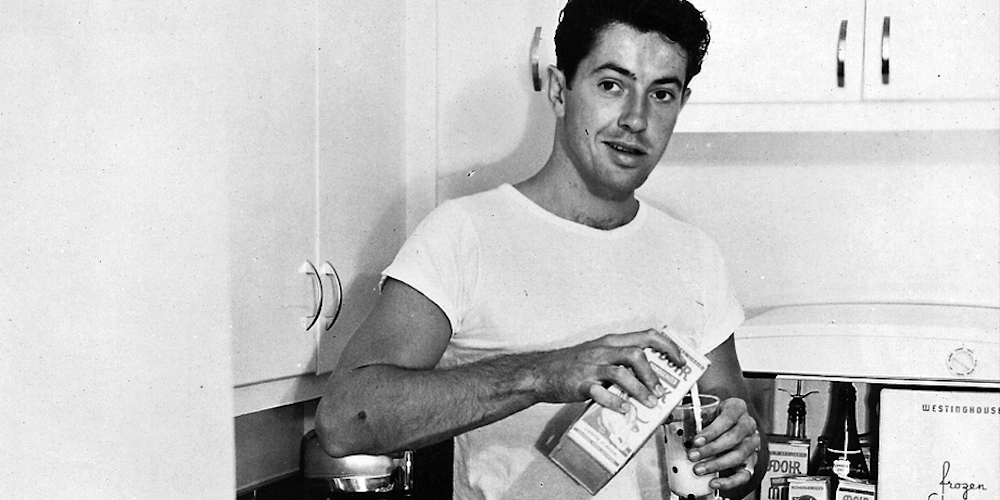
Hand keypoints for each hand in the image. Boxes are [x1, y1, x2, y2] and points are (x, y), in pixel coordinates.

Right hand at [529, 328, 685, 412]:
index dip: (668, 347)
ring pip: (622, 373)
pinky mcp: (580, 383)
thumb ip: (621, 363)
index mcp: (611, 342)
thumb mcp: (599, 355)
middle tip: (663, 391)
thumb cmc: (572, 365)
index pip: (647, 336)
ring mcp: (591, 366)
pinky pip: (600, 392)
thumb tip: (650, 379)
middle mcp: (603, 351)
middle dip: (655, 374)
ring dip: (640, 390)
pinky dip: (615, 401)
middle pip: (637, 354)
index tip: (680, 361)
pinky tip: (624, 409)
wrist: (540, 372)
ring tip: (650, 404)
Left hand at [686, 397, 760, 489]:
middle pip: (733, 438)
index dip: (711, 431)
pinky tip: (714, 483)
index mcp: (737, 408)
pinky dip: (729, 481)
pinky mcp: (752, 461)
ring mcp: (752, 444)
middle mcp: (748, 425)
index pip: (727, 418)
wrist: (732, 426)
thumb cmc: (717, 418)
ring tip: (698, 469)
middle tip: (692, 456)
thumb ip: (692, 416)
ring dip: (716, 464)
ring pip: (738, 456)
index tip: (696, 440)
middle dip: (711, 449)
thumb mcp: (707, 411)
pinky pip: (744, 475)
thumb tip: (669, 420)